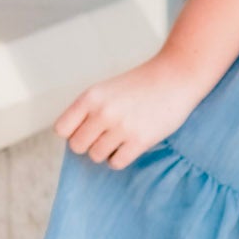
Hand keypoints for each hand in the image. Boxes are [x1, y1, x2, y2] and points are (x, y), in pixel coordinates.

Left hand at [54, 53, 202, 169]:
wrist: (176, 76)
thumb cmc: (142, 84)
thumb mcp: (107, 89)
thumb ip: (88, 110)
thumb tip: (74, 140)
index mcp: (90, 97)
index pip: (61, 129)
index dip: (73, 132)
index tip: (87, 128)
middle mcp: (103, 112)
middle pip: (77, 146)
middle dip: (90, 143)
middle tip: (106, 134)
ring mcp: (121, 127)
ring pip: (96, 156)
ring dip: (107, 151)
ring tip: (121, 137)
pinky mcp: (140, 141)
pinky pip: (116, 163)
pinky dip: (121, 158)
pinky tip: (131, 145)